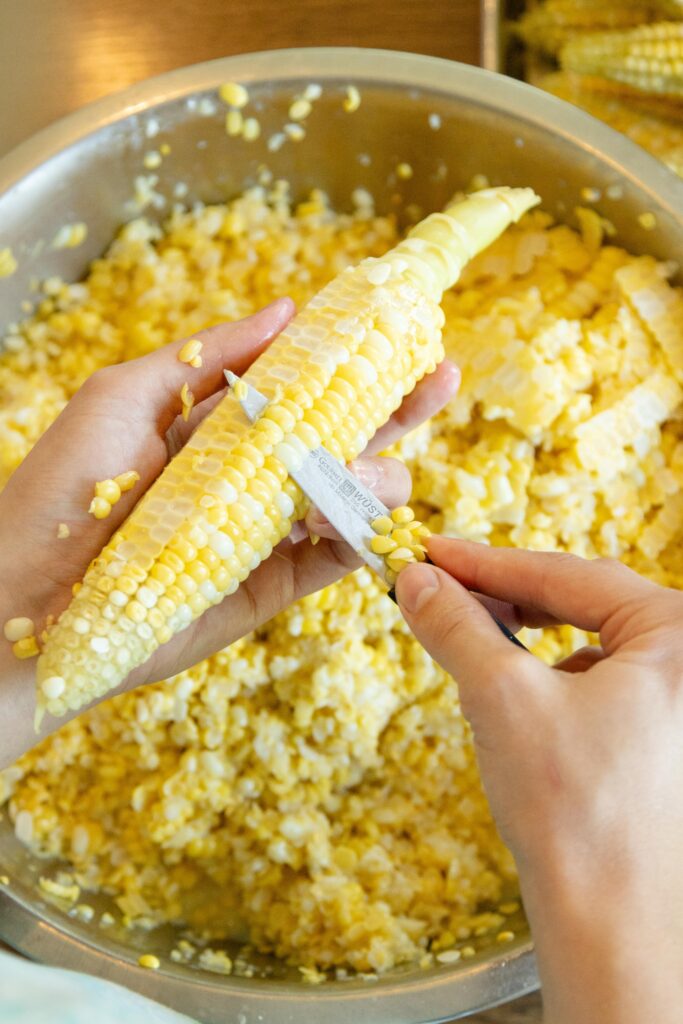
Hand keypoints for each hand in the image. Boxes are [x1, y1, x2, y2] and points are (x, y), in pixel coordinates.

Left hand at [0, 299, 458, 764]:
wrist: (33, 604)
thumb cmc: (63, 492)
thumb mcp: (123, 398)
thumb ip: (205, 355)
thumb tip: (286, 309)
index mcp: (223, 424)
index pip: (306, 385)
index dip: (356, 359)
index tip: (402, 331)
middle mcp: (256, 473)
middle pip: (347, 434)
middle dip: (399, 406)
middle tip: (441, 378)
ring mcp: (272, 530)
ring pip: (357, 493)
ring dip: (377, 474)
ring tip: (354, 472)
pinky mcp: (276, 585)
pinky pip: (341, 555)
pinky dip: (361, 534)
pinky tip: (349, 515)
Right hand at [396, 538, 682, 1023]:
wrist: (613, 926)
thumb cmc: (575, 809)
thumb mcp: (503, 696)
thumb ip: (458, 625)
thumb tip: (416, 580)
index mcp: (679, 636)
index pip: (569, 575)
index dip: (489, 562)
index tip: (432, 552)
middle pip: (584, 605)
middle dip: (507, 599)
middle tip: (443, 588)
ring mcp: (678, 705)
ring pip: (587, 646)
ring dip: (525, 642)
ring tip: (470, 644)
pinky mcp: (663, 739)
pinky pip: (599, 684)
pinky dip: (548, 680)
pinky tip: (514, 702)